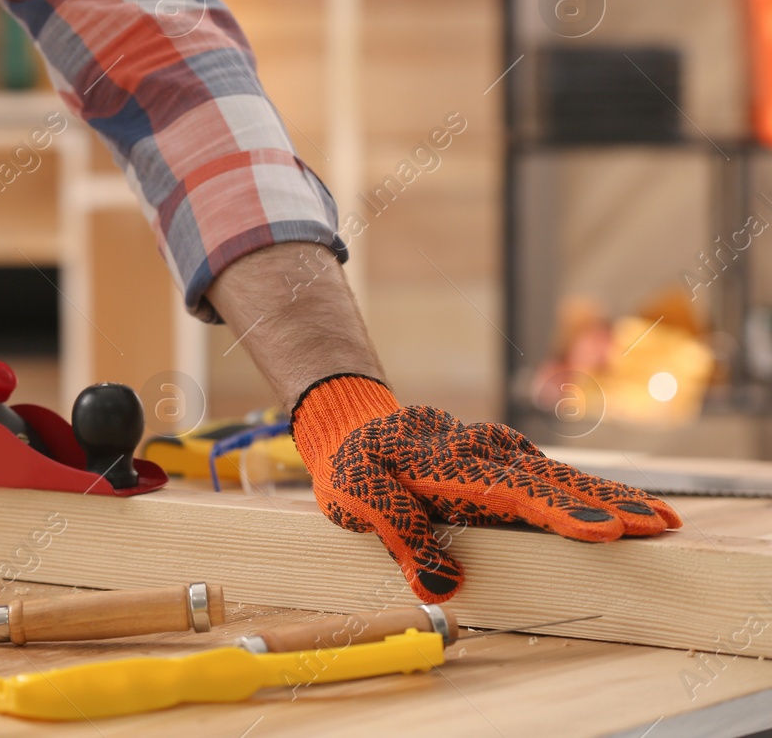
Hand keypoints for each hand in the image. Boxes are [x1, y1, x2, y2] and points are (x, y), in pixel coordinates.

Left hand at [291, 374, 680, 601]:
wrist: (354, 429)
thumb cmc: (356, 468)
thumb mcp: (357, 498)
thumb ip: (399, 536)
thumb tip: (443, 585)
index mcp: (449, 463)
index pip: (511, 491)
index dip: (558, 511)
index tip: (602, 527)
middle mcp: (483, 452)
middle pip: (552, 481)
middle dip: (607, 504)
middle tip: (658, 525)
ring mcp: (499, 454)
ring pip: (562, 477)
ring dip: (612, 497)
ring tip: (661, 520)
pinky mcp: (507, 462)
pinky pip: (554, 478)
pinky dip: (593, 492)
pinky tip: (627, 509)